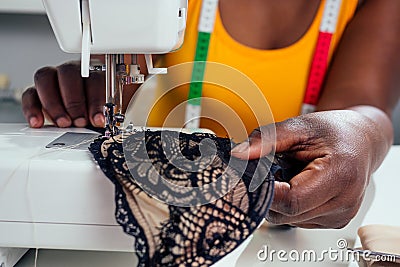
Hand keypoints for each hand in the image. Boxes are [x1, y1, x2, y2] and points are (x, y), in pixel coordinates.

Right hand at [22, 61, 104, 127]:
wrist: (82, 115)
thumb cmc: (95, 110)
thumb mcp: (104, 111)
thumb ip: (102, 112)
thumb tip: (101, 120)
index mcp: (93, 72)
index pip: (94, 78)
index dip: (96, 100)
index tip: (97, 119)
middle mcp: (72, 71)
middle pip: (68, 73)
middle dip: (74, 101)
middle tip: (79, 121)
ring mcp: (52, 78)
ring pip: (45, 78)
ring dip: (53, 104)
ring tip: (63, 123)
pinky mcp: (35, 91)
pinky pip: (29, 94)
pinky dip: (32, 109)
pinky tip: (38, 122)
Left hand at [231, 108, 390, 227]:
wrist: (361, 140)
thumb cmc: (335, 132)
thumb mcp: (300, 126)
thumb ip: (268, 139)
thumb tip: (239, 154)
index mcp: (340, 175)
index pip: (291, 201)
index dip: (266, 190)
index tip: (254, 175)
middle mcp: (344, 202)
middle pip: (287, 214)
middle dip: (270, 193)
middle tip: (273, 169)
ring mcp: (340, 216)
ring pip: (289, 220)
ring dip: (280, 200)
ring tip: (291, 174)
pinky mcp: (334, 221)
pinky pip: (298, 220)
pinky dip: (291, 205)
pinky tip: (299, 184)